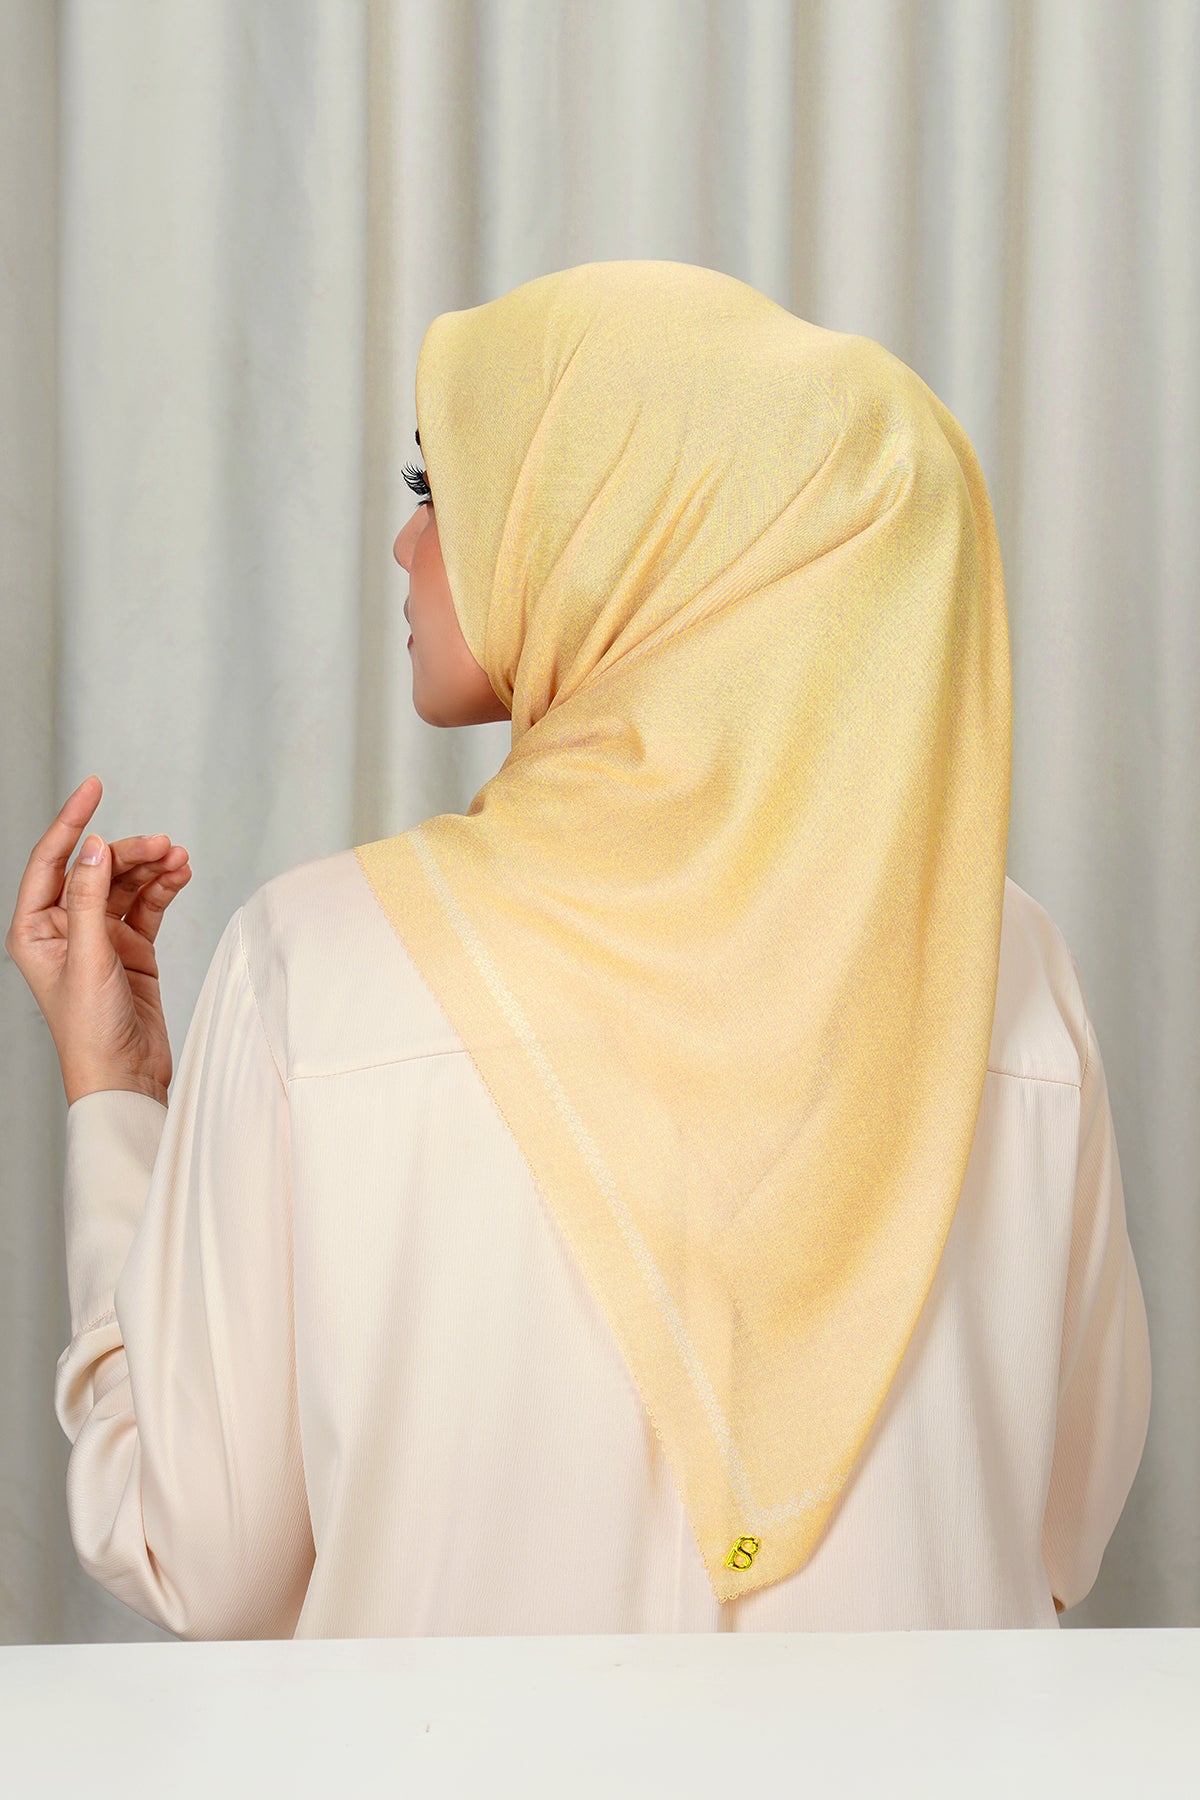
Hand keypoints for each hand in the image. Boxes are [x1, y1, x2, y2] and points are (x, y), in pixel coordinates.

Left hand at [5, 775, 192, 1104]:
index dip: (71, 822)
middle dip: (128, 852)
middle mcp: (64, 928)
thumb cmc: (91, 1031)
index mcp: (35, 929)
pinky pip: (147, 906)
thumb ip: (89, 900)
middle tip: (162, 844)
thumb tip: (92, 848)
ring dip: (152, 868)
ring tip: (178, 858)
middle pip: (96, 870)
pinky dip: (164, 888)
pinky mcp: (131, 950)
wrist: (125, 1077)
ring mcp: (100, 938)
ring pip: (126, 885)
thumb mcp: (87, 958)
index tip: (93, 788)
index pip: (51, 862)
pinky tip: (180, 874)